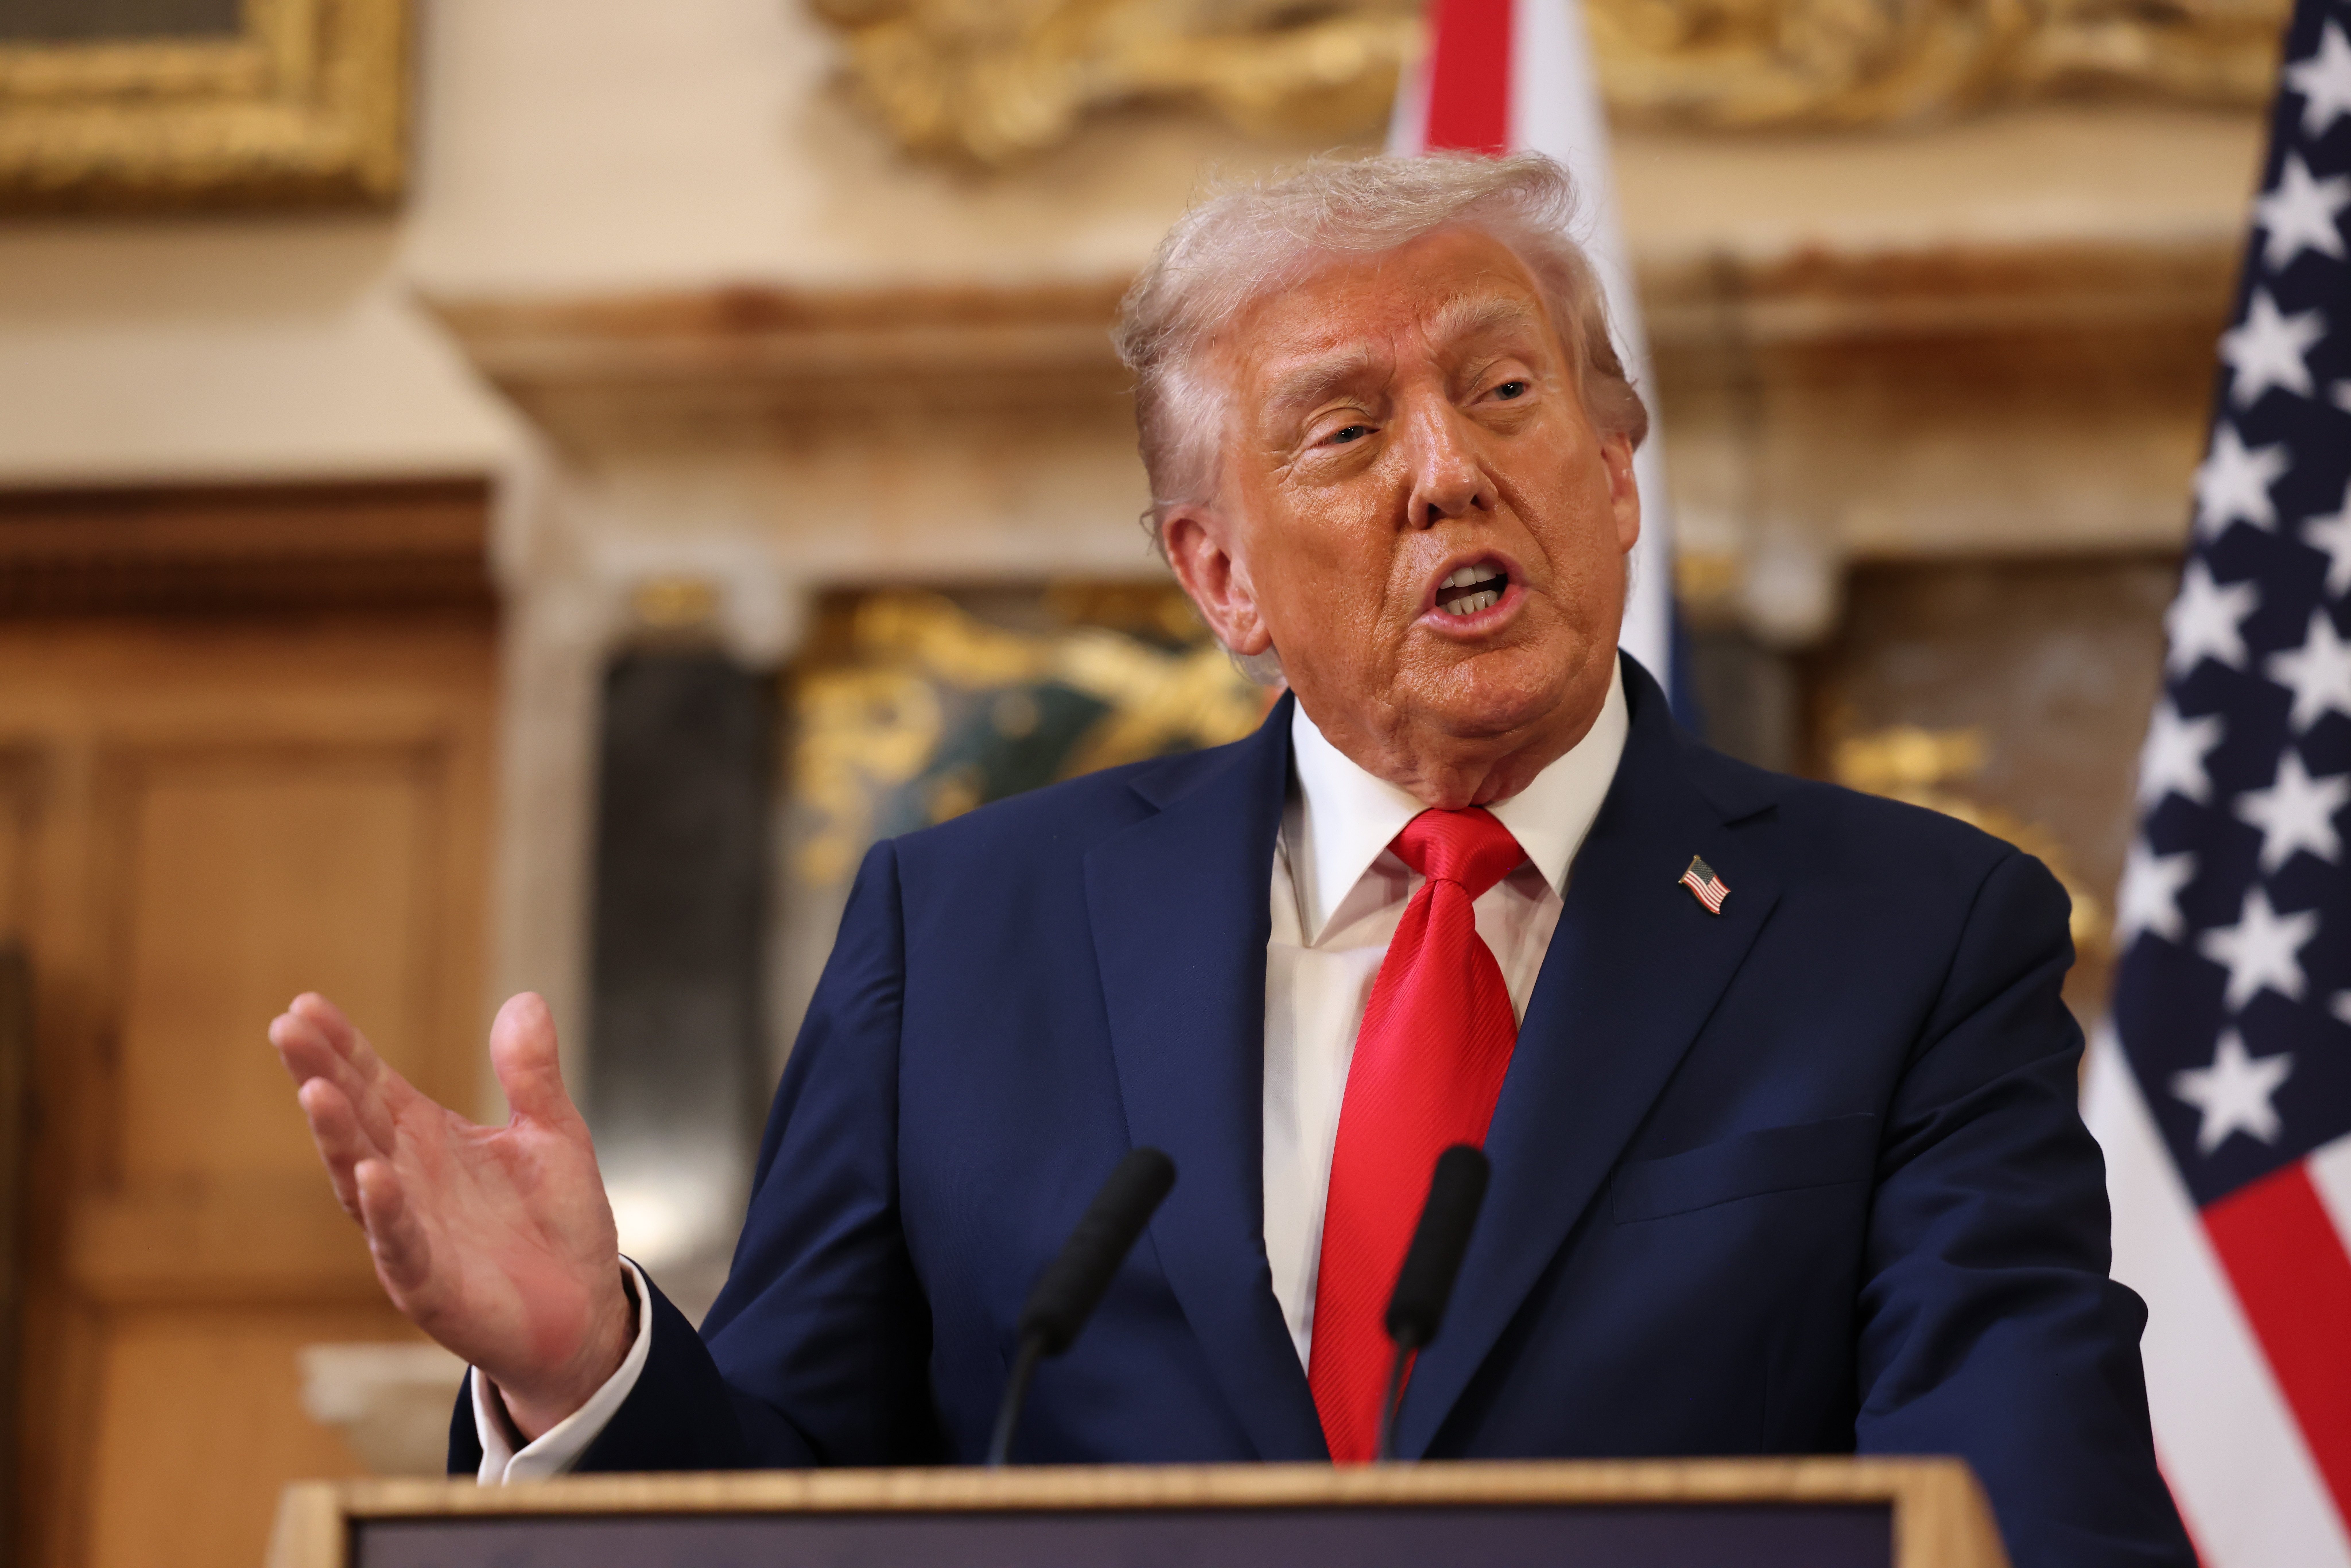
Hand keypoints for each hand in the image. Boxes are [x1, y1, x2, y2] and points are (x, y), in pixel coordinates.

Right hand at [270, 991, 634, 1440]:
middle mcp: (407, 1182)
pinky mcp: (428, 1285)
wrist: (584, 1307)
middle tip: (287, 1028)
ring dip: (337, 1137)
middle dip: (320, 1075)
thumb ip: (532, 1074)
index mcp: (430, 1141)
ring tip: (316, 1091)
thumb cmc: (557, 1222)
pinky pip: (399, 1244)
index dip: (342, 1046)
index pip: (374, 1084)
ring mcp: (410, 1234)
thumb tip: (525, 999)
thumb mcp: (554, 1134)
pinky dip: (385, 1212)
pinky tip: (370, 1176)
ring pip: (360, 1179)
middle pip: (354, 1121)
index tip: (306, 1003)